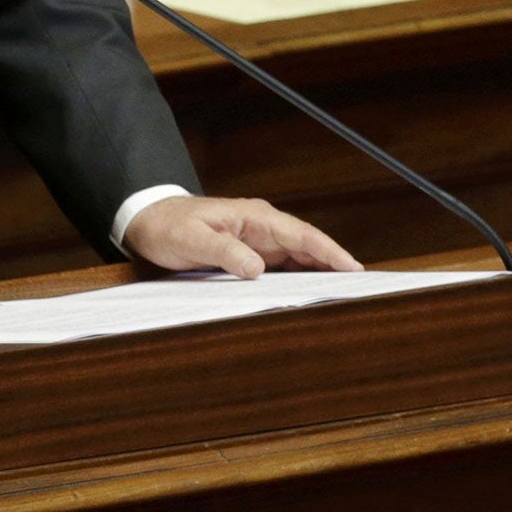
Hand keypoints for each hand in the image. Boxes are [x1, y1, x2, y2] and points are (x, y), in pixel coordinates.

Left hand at [123, 195, 363, 278]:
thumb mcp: (192, 239)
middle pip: (308, 246)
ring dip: (321, 273)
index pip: (302, 235)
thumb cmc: (169, 227)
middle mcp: (262, 227)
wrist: (149, 221)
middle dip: (335, 264)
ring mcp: (258, 240)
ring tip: (346, 293)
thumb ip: (224, 251)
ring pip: (299, 257)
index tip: (353, 268)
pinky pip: (283, 266)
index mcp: (255, 218)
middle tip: (363, 287)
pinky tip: (311, 294)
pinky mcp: (250, 253)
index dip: (329, 252)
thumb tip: (257, 268)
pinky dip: (301, 278)